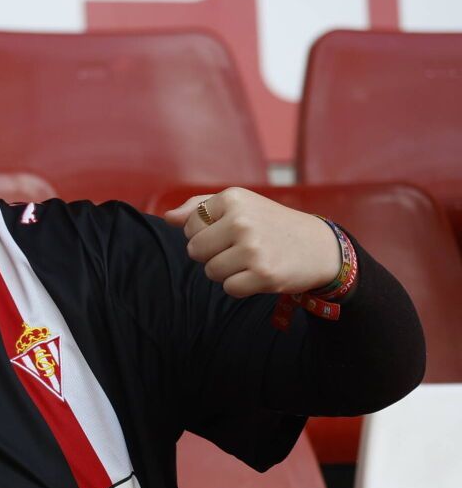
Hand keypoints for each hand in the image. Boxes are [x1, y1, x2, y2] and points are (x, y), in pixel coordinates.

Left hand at [163, 189, 341, 298]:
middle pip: (195, 250)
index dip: (206, 233)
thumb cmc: (272, 224)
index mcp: (233, 198)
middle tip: (242, 248)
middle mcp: (242, 220)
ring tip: (252, 259)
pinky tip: (260, 273)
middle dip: (213, 254)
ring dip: (228, 271)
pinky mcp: (264, 274)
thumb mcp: (240, 205)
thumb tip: (168, 218)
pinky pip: (229, 288)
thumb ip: (200, 208)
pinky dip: (241, 286)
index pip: (190, 225)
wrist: (320, 246)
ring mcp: (253, 248)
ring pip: (210, 271)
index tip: (230, 231)